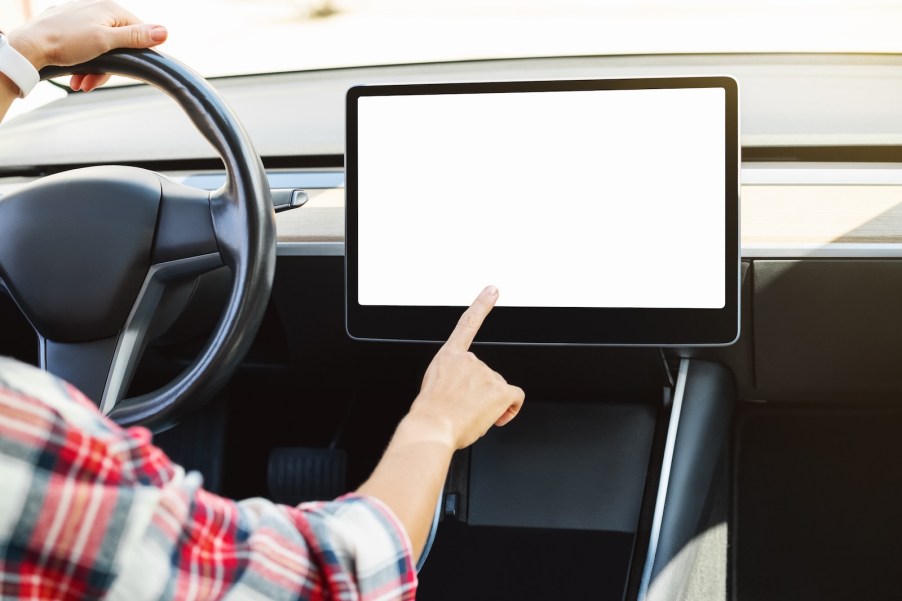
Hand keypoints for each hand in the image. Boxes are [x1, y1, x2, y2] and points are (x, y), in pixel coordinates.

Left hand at [7, 0, 167, 91]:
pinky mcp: (67, 26)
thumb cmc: (65, 41)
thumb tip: (165, 32)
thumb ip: (136, 37)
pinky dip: (83, 63)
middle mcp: (95, 8)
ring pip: (100, 48)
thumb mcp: (107, 41)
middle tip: (96, 81)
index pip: (138, 30)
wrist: (29, 46)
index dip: (137, 52)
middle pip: (117, 43)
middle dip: (109, 66)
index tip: (131, 68)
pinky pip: (84, 47)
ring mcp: (80, 17)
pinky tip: (76, 75)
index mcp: (109, 9)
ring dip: (94, 69)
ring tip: (82, 83)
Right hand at [408, 286, 524, 449]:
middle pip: (486, 375)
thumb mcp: (433, 389)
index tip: (492, 291)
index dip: (481, 305)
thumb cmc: (431, 415)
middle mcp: (469, 360)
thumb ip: (452, 383)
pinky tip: (498, 416)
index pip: (467, 325)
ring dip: (490, 404)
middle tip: (465, 409)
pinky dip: (510, 408)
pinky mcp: (500, 389)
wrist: (432, 426)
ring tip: (471, 415)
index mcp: (449, 357)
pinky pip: (515, 397)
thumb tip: (464, 396)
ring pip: (498, 390)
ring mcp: (486, 373)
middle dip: (481, 394)